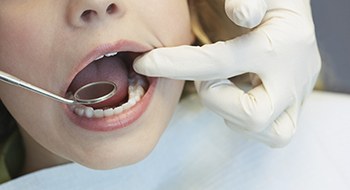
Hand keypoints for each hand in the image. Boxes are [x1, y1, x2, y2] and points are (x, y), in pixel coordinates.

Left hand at [133, 0, 320, 146]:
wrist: (293, 13)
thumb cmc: (267, 1)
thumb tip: (240, 12)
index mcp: (282, 41)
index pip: (219, 63)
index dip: (174, 65)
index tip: (145, 64)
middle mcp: (295, 73)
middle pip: (254, 114)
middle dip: (216, 99)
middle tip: (206, 77)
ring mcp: (298, 93)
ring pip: (272, 132)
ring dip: (232, 115)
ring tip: (221, 85)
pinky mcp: (296, 105)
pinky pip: (275, 132)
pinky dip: (245, 120)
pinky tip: (234, 95)